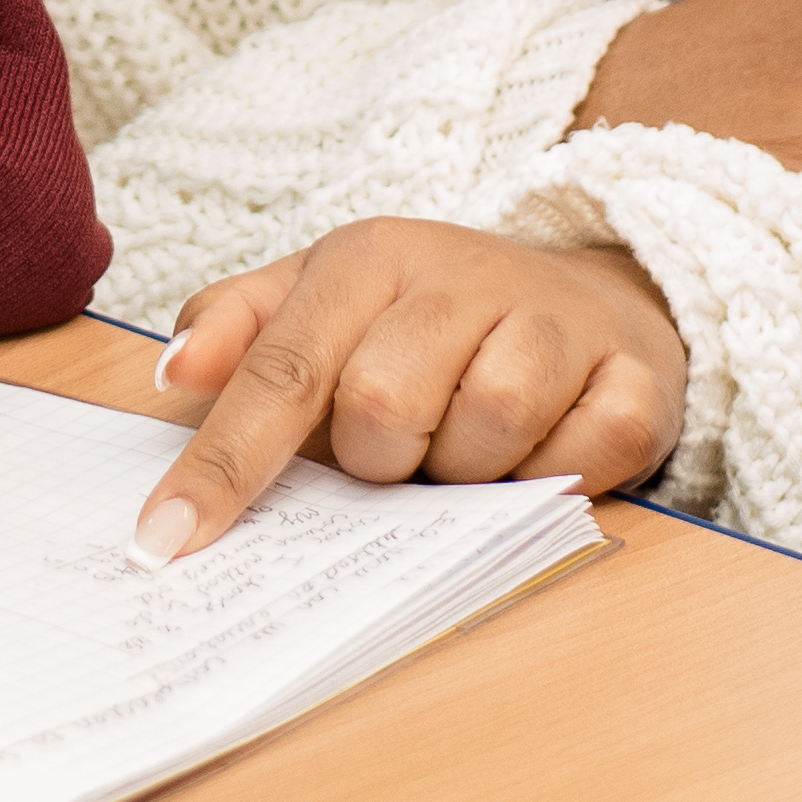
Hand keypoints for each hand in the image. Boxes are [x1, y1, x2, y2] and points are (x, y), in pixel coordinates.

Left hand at [136, 221, 687, 560]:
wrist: (588, 292)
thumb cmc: (428, 316)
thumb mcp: (323, 297)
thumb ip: (239, 329)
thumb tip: (176, 374)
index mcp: (370, 259)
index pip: (281, 372)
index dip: (222, 465)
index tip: (166, 542)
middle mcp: (463, 277)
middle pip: (381, 411)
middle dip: (380, 460)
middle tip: (404, 444)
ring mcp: (557, 324)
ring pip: (484, 434)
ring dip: (464, 470)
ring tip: (469, 439)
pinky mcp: (635, 378)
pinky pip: (575, 465)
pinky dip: (547, 477)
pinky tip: (540, 446)